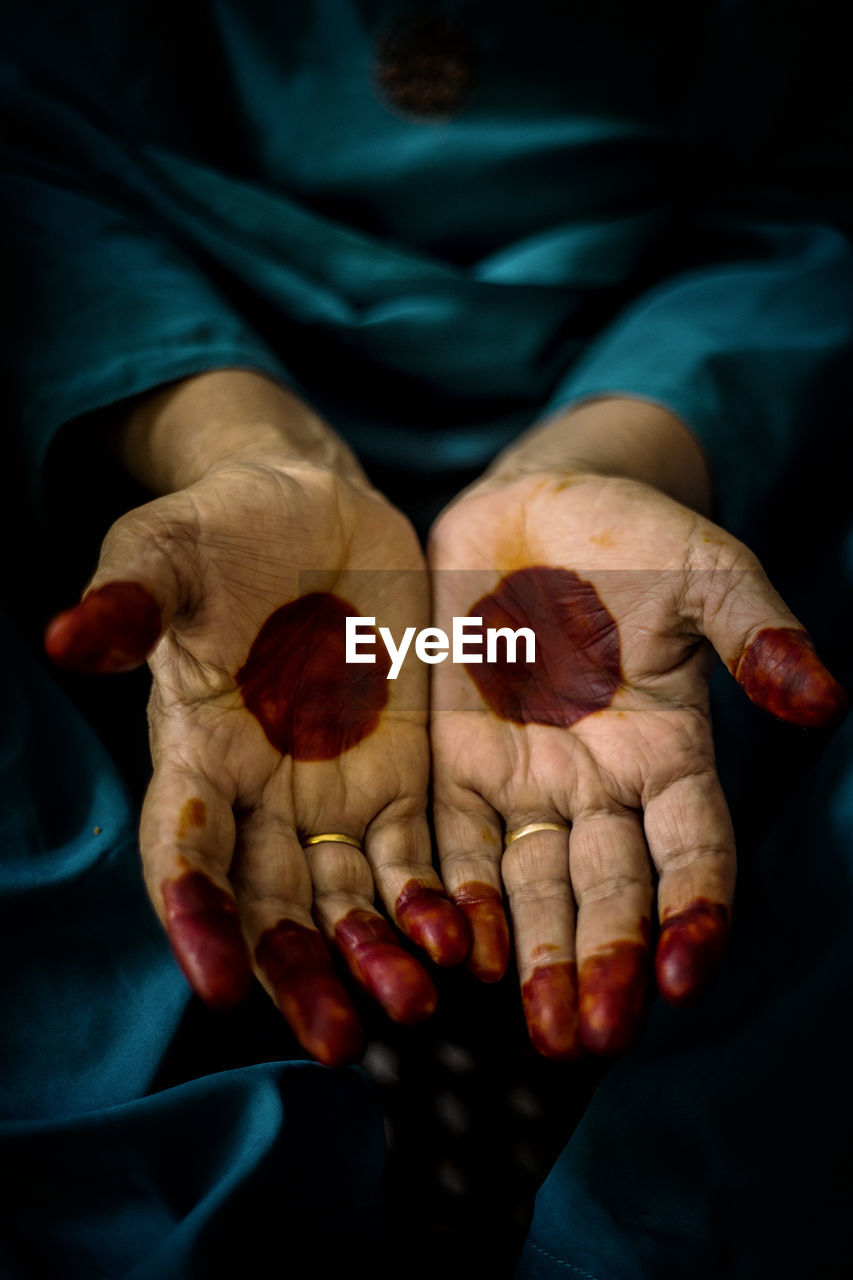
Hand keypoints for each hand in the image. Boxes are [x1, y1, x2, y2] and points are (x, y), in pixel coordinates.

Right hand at [45, 375, 467, 1065]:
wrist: (312, 512)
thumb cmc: (223, 529)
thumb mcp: (170, 549)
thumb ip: (131, 597)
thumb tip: (66, 635)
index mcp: (197, 753)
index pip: (186, 854)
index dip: (196, 917)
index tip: (219, 984)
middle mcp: (260, 794)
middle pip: (271, 907)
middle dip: (301, 973)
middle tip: (343, 1041)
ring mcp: (334, 790)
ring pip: (348, 899)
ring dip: (376, 958)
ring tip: (416, 1005)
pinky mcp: (402, 774)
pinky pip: (416, 855)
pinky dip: (437, 902)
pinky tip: (466, 944)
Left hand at [429, 460, 844, 1060]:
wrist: (523, 510)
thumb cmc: (624, 535)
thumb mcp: (702, 572)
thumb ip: (756, 632)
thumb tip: (826, 700)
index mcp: (669, 752)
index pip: (693, 852)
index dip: (693, 912)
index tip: (680, 973)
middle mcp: (601, 786)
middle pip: (608, 891)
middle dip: (602, 961)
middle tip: (591, 1036)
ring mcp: (527, 782)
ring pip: (535, 888)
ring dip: (536, 958)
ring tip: (537, 1028)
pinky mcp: (458, 766)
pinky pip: (458, 845)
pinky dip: (460, 899)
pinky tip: (459, 953)